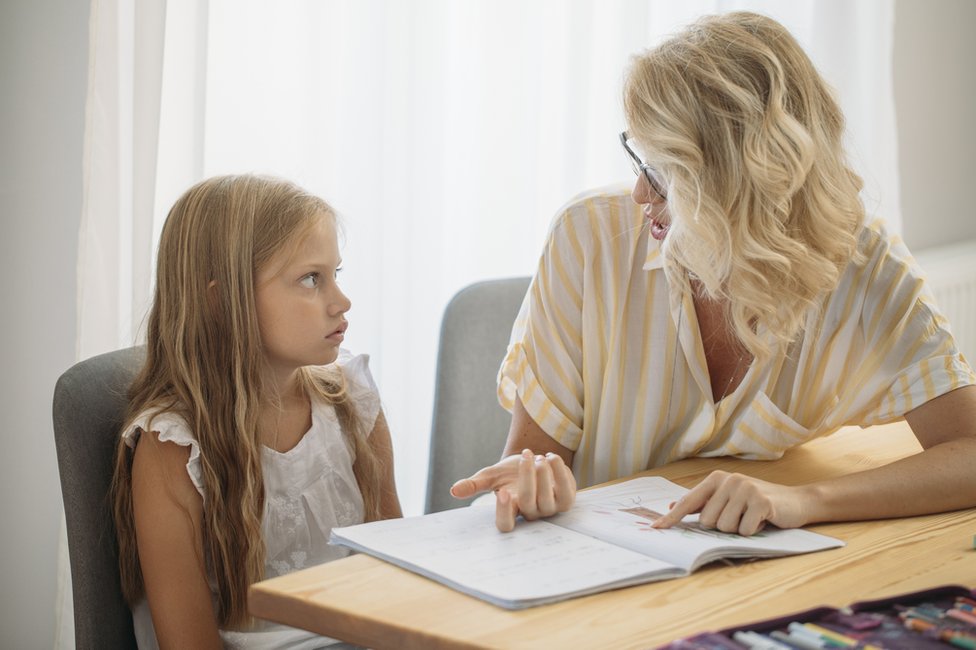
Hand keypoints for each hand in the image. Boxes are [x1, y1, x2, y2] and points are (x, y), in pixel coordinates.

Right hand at [450, 449, 576, 531]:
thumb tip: (453, 491)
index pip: (505, 524)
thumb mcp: (491, 476)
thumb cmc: (510, 473)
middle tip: (527, 455)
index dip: (504, 513)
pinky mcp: (566, 498)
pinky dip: (560, 473)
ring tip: (540, 457)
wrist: (534, 463)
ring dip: (545, 475)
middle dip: (528, 477)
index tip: (501, 492)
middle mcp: (530, 512)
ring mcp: (550, 507)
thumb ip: (474, 484)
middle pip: (528, 503)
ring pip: (548, 499)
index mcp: (510, 510)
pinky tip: (552, 457)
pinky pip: (567, 491)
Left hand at [651, 471, 812, 535]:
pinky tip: (762, 521)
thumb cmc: (757, 502)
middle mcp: (728, 480)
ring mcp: (745, 489)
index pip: (688, 502)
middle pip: (707, 521)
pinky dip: (753, 531)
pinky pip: (744, 530)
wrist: (796, 501)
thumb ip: (701, 503)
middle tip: (740, 517)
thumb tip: (671, 507)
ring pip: (724, 528)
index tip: (655, 528)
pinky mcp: (761, 501)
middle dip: (722, 526)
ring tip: (751, 518)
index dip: (672, 517)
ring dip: (738, 529)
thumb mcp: (727, 499)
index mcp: (716, 479)